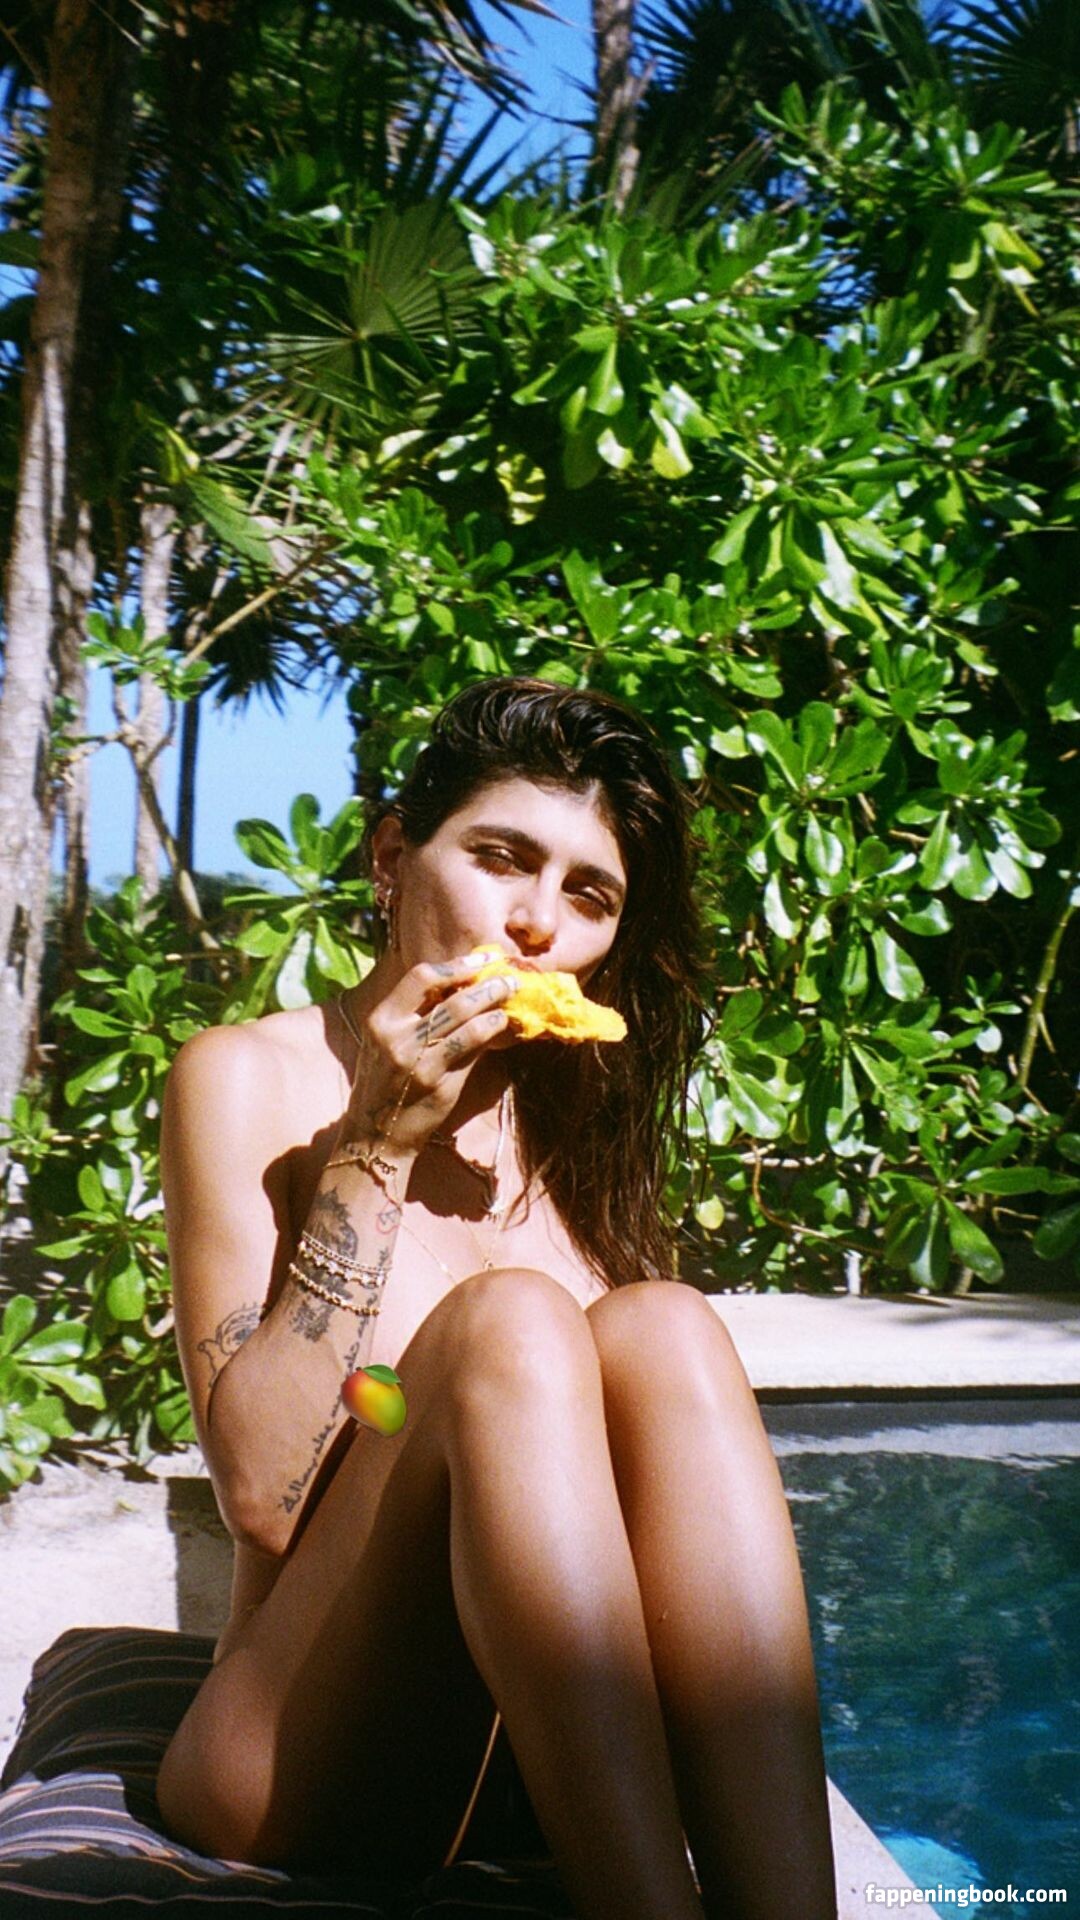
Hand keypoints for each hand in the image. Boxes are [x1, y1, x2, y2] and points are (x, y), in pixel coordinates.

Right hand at [340, 951, 519, 1157]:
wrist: (377, 1135)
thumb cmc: (388, 1084)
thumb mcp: (389, 1044)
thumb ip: (420, 1016)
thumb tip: (466, 987)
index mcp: (380, 1019)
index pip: (420, 977)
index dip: (456, 965)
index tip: (482, 959)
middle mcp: (395, 1036)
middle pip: (448, 995)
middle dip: (484, 981)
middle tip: (508, 976)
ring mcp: (415, 1059)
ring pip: (462, 1017)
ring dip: (493, 1001)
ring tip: (510, 994)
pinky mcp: (435, 1081)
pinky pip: (470, 1045)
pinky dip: (490, 1028)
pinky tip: (501, 1022)